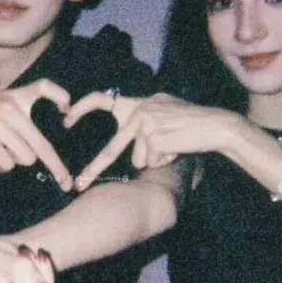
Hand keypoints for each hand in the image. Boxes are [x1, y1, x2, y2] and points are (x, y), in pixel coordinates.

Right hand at [0, 79, 72, 190]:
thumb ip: (17, 118)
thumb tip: (35, 153)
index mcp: (15, 96)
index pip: (44, 86)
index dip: (60, 97)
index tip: (68, 110)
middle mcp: (10, 108)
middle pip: (42, 145)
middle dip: (57, 168)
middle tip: (66, 183)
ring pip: (25, 158)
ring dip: (16, 161)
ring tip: (1, 152)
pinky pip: (6, 163)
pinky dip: (1, 165)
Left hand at [64, 91, 242, 190]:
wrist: (215, 125)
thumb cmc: (191, 123)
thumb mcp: (163, 111)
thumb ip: (143, 117)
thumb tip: (126, 132)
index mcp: (137, 103)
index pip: (102, 99)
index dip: (82, 108)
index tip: (66, 120)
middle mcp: (139, 110)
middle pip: (112, 147)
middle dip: (95, 168)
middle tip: (79, 184)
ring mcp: (146, 123)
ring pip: (137, 159)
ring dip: (154, 160)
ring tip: (172, 146)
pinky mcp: (155, 137)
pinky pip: (151, 161)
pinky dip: (164, 160)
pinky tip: (177, 148)